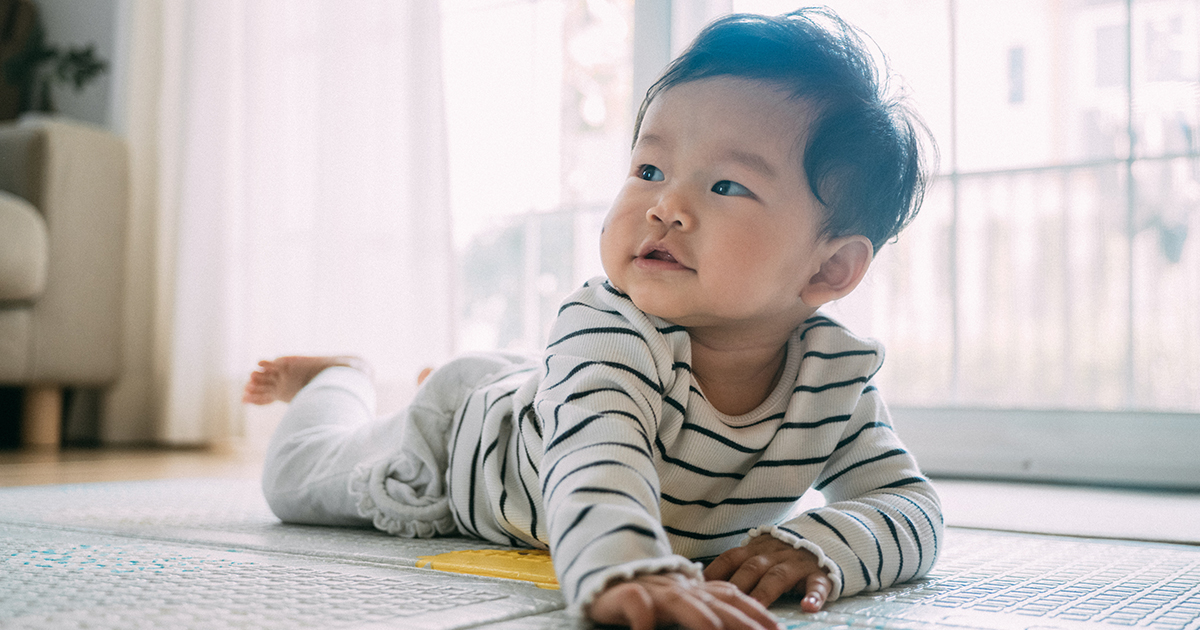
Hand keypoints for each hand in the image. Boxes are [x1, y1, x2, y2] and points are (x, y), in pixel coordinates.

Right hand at [588, 571, 782, 629]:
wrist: (604, 569)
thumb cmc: (647, 592)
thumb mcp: (682, 601)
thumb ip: (707, 609)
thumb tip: (732, 623)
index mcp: (695, 588)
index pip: (732, 597)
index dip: (757, 613)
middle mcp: (679, 586)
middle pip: (714, 603)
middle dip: (741, 621)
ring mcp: (653, 588)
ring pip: (680, 601)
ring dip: (699, 618)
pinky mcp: (624, 593)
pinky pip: (636, 604)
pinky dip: (644, 618)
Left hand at [703, 536, 831, 611]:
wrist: (823, 536)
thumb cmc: (781, 554)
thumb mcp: (758, 554)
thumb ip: (736, 566)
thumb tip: (701, 584)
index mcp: (755, 549)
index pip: (730, 558)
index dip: (714, 572)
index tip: (699, 587)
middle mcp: (773, 554)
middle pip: (752, 568)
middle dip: (738, 586)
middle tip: (724, 603)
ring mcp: (796, 563)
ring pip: (778, 576)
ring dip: (765, 592)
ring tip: (756, 608)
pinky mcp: (819, 573)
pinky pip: (817, 584)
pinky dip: (814, 595)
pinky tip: (808, 607)